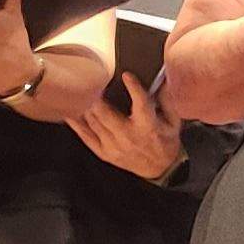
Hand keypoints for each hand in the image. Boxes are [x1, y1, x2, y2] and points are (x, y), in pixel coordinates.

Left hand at [70, 73, 185, 180]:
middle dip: (96, 98)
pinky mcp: (104, 153)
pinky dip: (76, 124)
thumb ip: (166, 99)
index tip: (126, 75)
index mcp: (148, 126)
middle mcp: (129, 137)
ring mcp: (114, 146)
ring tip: (78, 91)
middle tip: (89, 81)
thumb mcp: (173, 120)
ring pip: (94, 123)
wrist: (160, 168)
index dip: (134, 89)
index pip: (141, 104)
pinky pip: (86, 136)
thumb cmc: (165, 140)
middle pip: (107, 115)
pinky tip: (69, 112)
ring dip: (85, 106)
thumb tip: (161, 79)